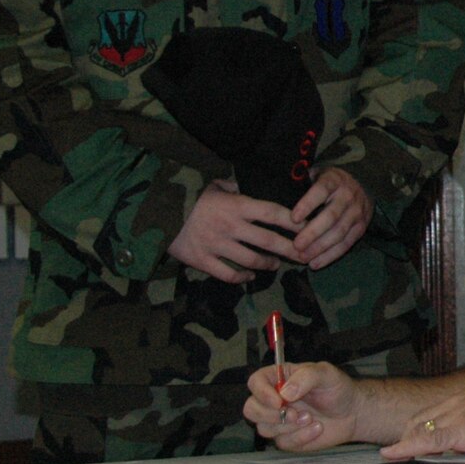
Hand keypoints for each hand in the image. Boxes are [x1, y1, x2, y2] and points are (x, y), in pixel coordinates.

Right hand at [169, 181, 297, 282]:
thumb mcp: (215, 185)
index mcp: (236, 206)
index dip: (293, 221)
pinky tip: (250, 276)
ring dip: (268, 264)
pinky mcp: (203, 261)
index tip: (308, 227)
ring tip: (276, 264)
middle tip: (305, 255)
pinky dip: (242, 278)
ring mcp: (217, 246)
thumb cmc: (190, 197)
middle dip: (291, 249)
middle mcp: (230, 227)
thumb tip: (253, 187)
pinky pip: (228, 274)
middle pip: (269, 241)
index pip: (273, 213)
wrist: (157, 213)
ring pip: (251, 261)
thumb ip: (236, 188)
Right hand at [244, 361, 359, 451]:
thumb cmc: (338, 389)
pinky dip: (301, 437)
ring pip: (264, 428)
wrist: (352, 413)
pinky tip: (317, 428)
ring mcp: (279, 420)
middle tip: (295, 414)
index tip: (278, 401)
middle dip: (270, 415)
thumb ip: (306, 377)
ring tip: (311, 418)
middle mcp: (274, 399)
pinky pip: (282, 442)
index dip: (261, 392)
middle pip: (251, 409)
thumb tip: (284, 393)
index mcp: (279, 378)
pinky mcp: (287, 438)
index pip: (255, 382)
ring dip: (289, 426)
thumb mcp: (326, 374)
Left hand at [287, 167, 372, 268]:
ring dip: (320, 248)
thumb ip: (301, 183)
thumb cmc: (329, 183)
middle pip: (331, 216)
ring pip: (339, 232)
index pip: (321, 190)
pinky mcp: (361, 227)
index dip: (308, 204)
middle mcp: (348, 196)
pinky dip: (331, 256)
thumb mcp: (317, 175)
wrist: (362, 184)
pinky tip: (316, 264)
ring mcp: (357, 212)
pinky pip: (346, 244)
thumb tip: (279, 195)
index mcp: (334, 181)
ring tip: (303, 258)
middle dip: (313, 233)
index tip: (293, 218)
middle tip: (296, 245)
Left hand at [379, 378, 464, 460]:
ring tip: (389, 454)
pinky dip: (405, 449)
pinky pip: (425, 441)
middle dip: (407, 433)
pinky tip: (392, 454)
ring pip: (419, 430)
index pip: (434, 410)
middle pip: (421, 418)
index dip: (420, 424)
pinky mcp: (459, 432)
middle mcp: (456, 403)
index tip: (410, 434)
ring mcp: (455, 416)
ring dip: (402, 443)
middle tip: (397, 449)